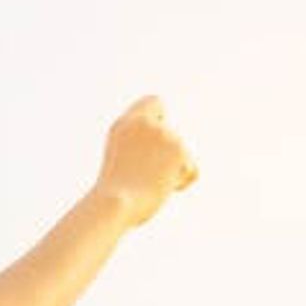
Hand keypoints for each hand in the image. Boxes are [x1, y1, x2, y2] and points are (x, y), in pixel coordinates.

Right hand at [92, 94, 197, 228]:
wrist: (114, 203)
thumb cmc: (114, 191)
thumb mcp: (121, 158)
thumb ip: (140, 143)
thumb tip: (168, 151)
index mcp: (126, 123)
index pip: (155, 102)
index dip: (160, 120)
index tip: (152, 143)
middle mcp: (146, 123)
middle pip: (172, 137)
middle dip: (166, 158)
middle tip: (145, 175)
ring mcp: (165, 135)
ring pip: (181, 154)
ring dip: (171, 171)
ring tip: (150, 184)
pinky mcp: (180, 151)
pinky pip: (191, 168)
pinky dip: (182, 181)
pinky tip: (164, 188)